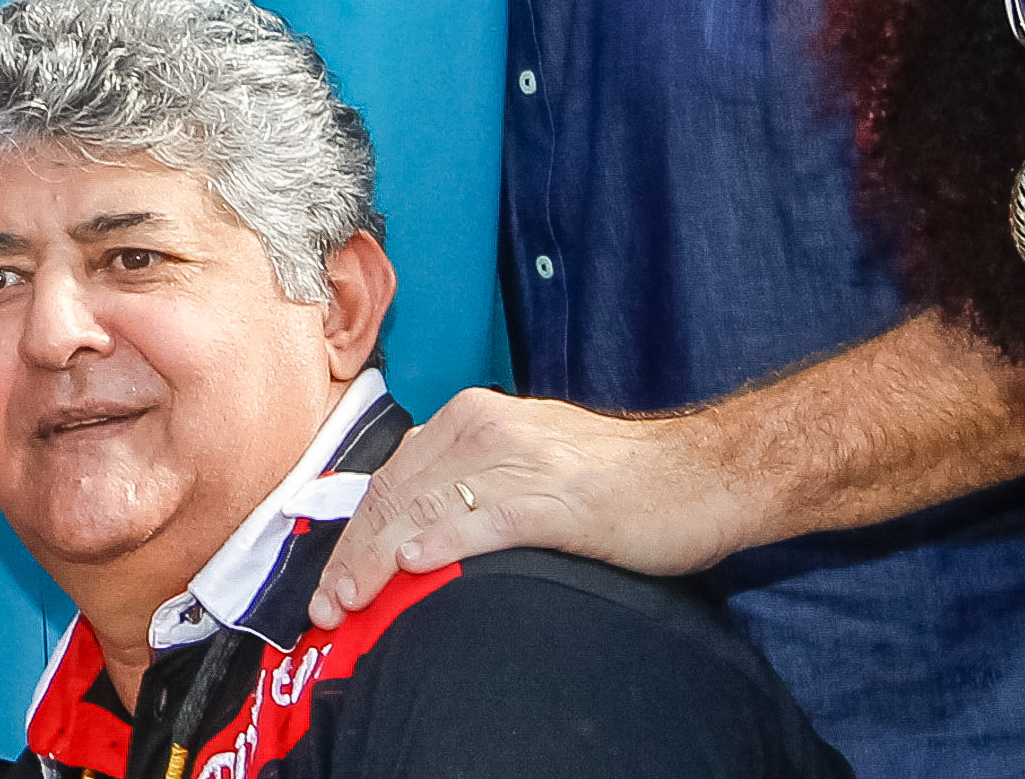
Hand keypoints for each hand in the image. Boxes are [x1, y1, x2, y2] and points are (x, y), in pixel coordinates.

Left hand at [306, 389, 744, 629]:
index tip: (331, 582)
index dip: (355, 534)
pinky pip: (486, 518)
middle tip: (328, 607)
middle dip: (355, 554)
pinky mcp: (554, 495)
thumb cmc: (615, 481)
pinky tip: (418, 562)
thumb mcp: (525, 466)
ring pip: (427, 508)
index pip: (392, 479)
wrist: (696, 474)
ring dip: (381, 559)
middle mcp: (485, 427)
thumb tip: (413, 537)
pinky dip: (447, 539)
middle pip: (397, 494)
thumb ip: (469, 488)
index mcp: (473, 418)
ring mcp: (519, 458)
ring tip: (353, 600)